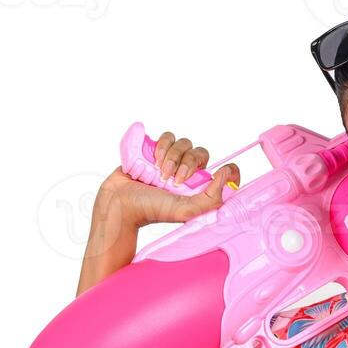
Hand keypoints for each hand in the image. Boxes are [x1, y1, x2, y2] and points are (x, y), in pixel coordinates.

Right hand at [96, 130, 240, 228]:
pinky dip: (162, 146)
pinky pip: (167, 137)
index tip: (222, 172)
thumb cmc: (151, 210)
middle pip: (200, 153)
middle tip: (175, 179)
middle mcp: (186, 173)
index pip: (221, 172)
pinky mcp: (154, 150)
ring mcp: (170, 160)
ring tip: (160, 172)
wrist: (120, 202)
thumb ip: (211, 198)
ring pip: (183, 143)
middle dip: (188, 163)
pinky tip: (153, 160)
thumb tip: (226, 174)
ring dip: (172, 156)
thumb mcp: (187, 211)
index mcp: (198, 187)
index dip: (226, 170)